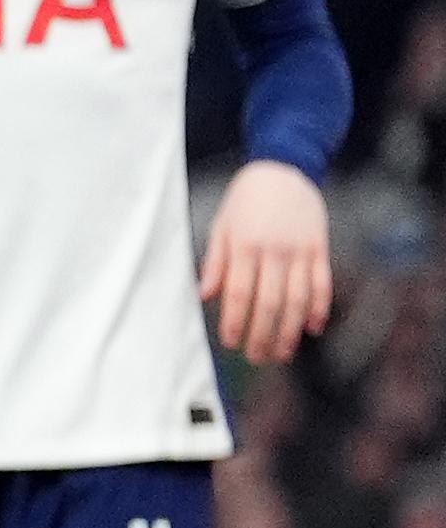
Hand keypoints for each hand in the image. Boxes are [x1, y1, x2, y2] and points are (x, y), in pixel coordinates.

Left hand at [201, 159, 334, 364]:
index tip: (230, 343)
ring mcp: (300, 250)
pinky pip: (322, 283)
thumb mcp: (221, 227)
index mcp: (245, 246)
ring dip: (291, 330)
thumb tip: (204, 296)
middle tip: (256, 357)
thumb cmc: (245, 201)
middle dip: (263, 335)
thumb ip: (215, 262)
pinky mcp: (320, 248)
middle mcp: (274, 251)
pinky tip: (312, 328)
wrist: (283, 170)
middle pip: (270, 303)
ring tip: (282, 353)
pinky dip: (319, 307)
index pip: (238, 294)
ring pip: (298, 299)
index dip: (234, 322)